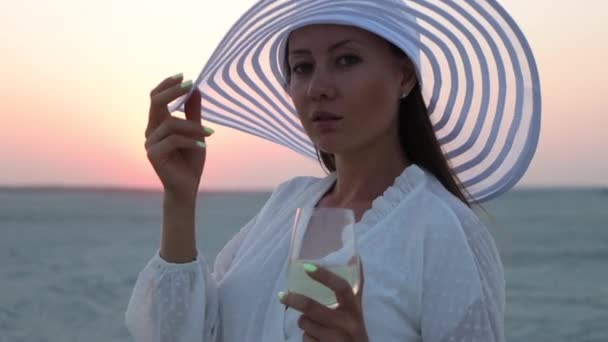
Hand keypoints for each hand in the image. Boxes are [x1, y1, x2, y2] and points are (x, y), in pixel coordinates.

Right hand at [145, 74, 213, 199]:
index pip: (156, 98)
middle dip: (173, 92)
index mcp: (157, 123)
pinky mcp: (153, 155)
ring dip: (193, 127)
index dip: (167, 85)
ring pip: (171, 124)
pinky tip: (203, 147)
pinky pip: (173, 140)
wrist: (187, 187)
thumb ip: (193, 112)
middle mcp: (150, 131)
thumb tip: (196, 89)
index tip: (185, 76)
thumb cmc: (191, 160)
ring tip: (210, 133)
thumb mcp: (196, 133)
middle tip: (190, 85)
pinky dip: (191, 141)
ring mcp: (150, 143)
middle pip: (156, 103)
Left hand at [279, 260, 368, 341]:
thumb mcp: (357, 310)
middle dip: (295, 300)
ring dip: (305, 323)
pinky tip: (318, 340)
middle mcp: (347, 324)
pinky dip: (307, 339)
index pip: (341, 288)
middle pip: (312, 308)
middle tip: (282, 295)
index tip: (307, 267)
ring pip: (306, 324)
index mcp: (354, 309)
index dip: (324, 276)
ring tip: (317, 326)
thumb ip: (354, 287)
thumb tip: (355, 255)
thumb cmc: (354, 330)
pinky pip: (305, 340)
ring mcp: (336, 339)